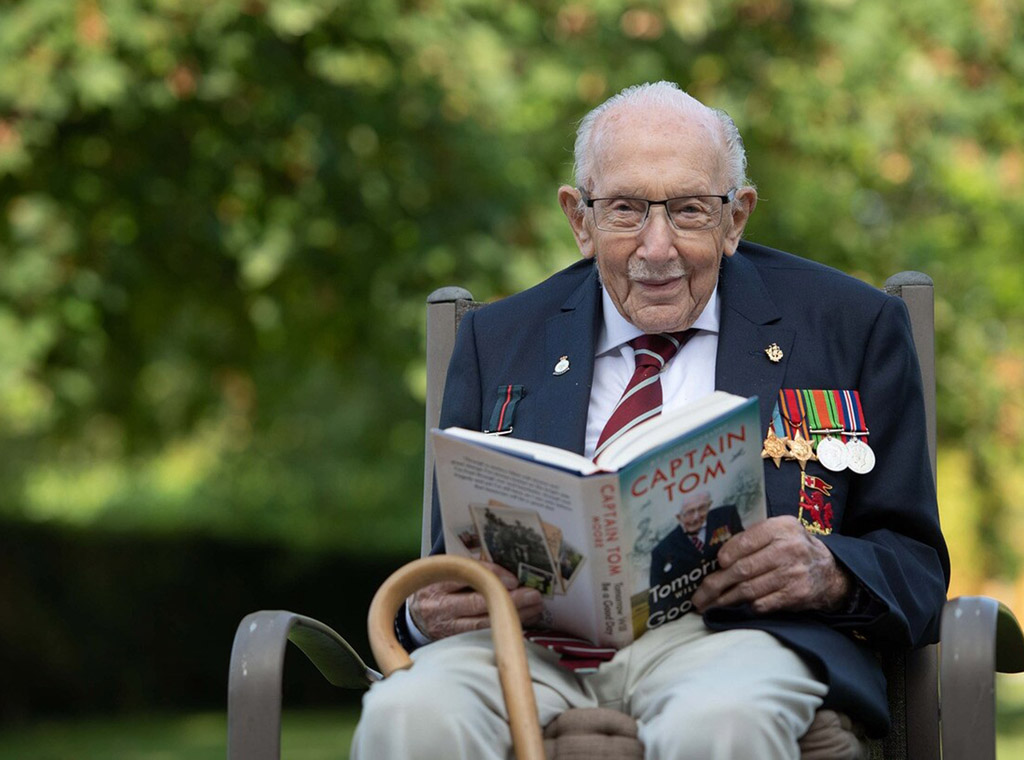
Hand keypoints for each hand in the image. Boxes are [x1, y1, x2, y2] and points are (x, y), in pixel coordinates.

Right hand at [408, 560, 544, 639]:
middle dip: (509, 599)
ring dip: (511, 616)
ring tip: (534, 610)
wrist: (414, 618)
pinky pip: (481, 637)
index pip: (467, 575)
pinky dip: (502, 629)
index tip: (514, 580)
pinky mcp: (452, 642)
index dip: (492, 575)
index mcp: (437, 582)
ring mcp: (446, 627)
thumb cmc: (435, 589)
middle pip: (477, 603)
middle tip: (534, 595)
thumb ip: (467, 568)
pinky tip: (519, 623)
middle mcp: (439, 606)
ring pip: (482, 623)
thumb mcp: (443, 573)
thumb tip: (505, 569)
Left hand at [692, 516, 850, 614]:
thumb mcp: (780, 532)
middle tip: (699, 596)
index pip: (745, 540)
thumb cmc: (794, 549)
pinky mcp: (796, 595)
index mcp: (781, 527)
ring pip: (749, 589)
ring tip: (708, 605)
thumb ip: (754, 537)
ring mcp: (793, 574)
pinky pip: (762, 604)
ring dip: (724, 600)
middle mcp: (788, 549)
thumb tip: (718, 556)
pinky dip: (746, 607)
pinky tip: (734, 609)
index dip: (726, 554)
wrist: (830, 572)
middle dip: (716, 584)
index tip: (715, 564)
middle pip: (743, 569)